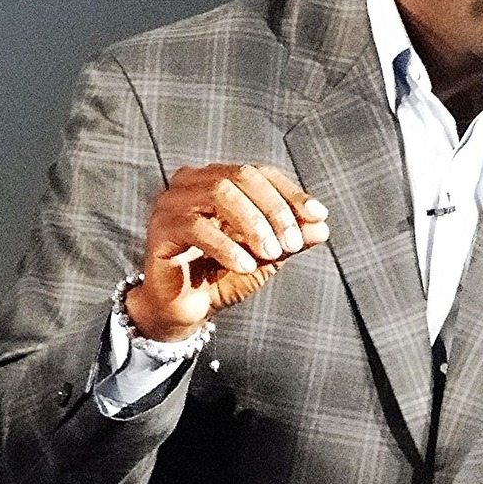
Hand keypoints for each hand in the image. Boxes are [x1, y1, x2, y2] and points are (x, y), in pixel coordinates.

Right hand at [124, 163, 329, 341]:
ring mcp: (173, 202)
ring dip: (253, 223)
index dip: (291, 192)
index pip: (261, 173)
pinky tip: (245, 266)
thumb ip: (292, 239)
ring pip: (220, 193)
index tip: (318, 215)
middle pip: (242, 176)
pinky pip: (197, 228)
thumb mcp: (267, 256)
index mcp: (220, 179)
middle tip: (292, 242)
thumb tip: (321, 227)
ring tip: (271, 253)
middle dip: (274, 209)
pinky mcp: (161, 229)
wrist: (186, 309)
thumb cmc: (223, 275)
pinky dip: (227, 246)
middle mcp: (194, 182)